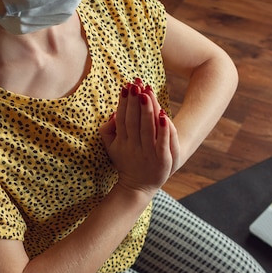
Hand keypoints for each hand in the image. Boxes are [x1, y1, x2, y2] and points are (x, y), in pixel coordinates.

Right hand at [100, 79, 178, 193]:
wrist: (138, 186)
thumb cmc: (125, 161)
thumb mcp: (111, 146)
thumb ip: (108, 130)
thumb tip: (114, 112)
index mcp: (122, 141)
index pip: (122, 118)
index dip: (124, 103)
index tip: (126, 87)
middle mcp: (134, 147)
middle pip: (134, 121)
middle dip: (135, 102)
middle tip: (137, 86)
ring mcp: (148, 154)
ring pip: (148, 130)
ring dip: (148, 111)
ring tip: (147, 94)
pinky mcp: (162, 161)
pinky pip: (162, 144)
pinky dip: (163, 130)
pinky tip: (164, 115)